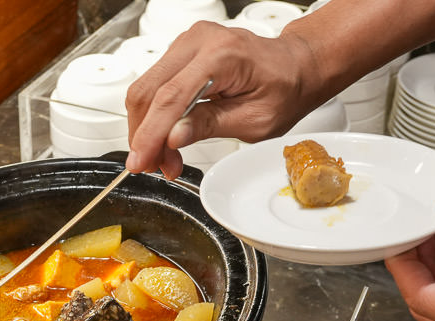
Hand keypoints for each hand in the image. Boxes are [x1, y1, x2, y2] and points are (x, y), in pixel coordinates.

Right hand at [124, 21, 324, 178]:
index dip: (150, 134)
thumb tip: (173, 137)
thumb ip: (210, 125)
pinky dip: (155, 116)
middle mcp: (200, 41)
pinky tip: (167, 137)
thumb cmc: (283, 89)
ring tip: (164, 157)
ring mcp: (187, 44)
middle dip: (144, 135)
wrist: (294, 68)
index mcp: (222, 55)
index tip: (140, 161)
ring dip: (148, 129)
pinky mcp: (181, 53)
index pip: (170, 97)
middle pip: (148, 90)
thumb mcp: (254, 120)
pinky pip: (155, 86)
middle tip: (153, 165)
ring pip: (146, 89)